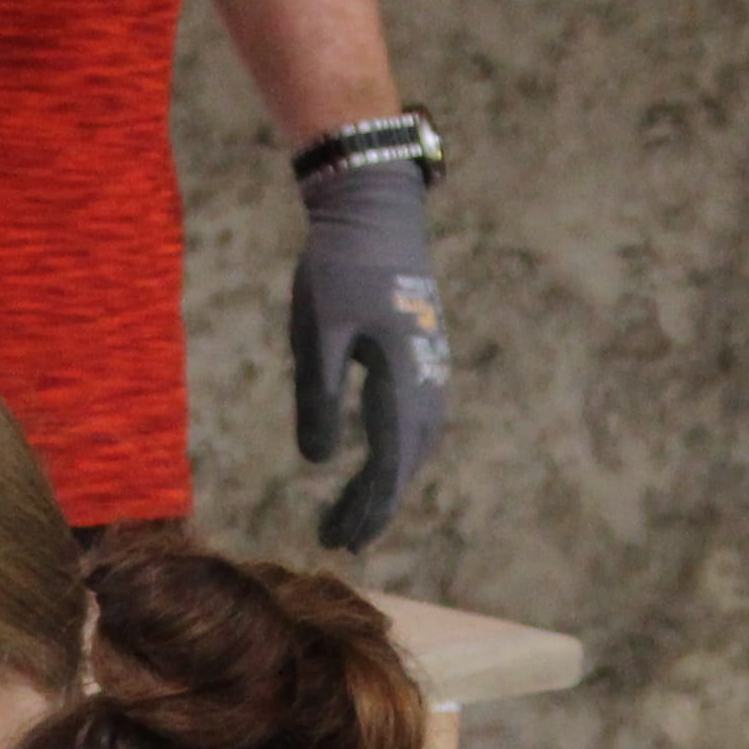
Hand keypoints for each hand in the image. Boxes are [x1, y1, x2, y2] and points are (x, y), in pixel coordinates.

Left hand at [291, 164, 447, 549]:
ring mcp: (430, 366)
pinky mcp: (423, 354)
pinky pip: (417, 420)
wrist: (375, 207)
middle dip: (374, 506)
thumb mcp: (318, 332)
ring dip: (388, 482)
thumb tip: (318, 462)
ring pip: (416, 443)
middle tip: (339, 542)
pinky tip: (375, 464)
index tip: (343, 542)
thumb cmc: (339, 265)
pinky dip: (397, 452)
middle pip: (406, 461)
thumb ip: (319, 396)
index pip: (390, 462)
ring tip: (352, 514)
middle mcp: (427, 378)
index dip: (367, 508)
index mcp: (402, 378)